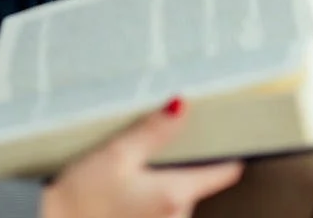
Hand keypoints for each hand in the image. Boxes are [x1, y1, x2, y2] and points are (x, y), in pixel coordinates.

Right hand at [42, 99, 242, 217]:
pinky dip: (151, 195)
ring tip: (134, 163)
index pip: (224, 171)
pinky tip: (127, 186)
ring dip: (163, 178)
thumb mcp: (116, 155)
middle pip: (197, 180)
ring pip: (178, 195)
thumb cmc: (80, 200)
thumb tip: (182, 104)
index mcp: (176, 194)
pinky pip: (163, 210)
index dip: (228, 146)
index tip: (232, 127)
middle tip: (158, 138)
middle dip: (182, 159)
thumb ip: (153, 131)